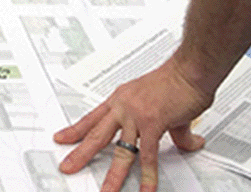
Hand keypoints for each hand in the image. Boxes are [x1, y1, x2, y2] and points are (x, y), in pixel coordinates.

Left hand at [54, 58, 212, 191]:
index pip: (92, 118)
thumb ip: (173, 130)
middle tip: (67, 166)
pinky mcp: (153, 123)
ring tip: (106, 191)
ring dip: (113, 174)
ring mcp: (136, 116)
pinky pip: (147, 155)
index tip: (62, 138)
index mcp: (120, 100)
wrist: (189, 71)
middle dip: (80, 153)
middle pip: (96, 134)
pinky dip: (147, 175)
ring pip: (120, 150)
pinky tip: (145, 189)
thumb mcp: (166, 107)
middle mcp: (123, 107)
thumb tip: (188, 142)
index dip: (75, 130)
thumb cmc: (176, 81)